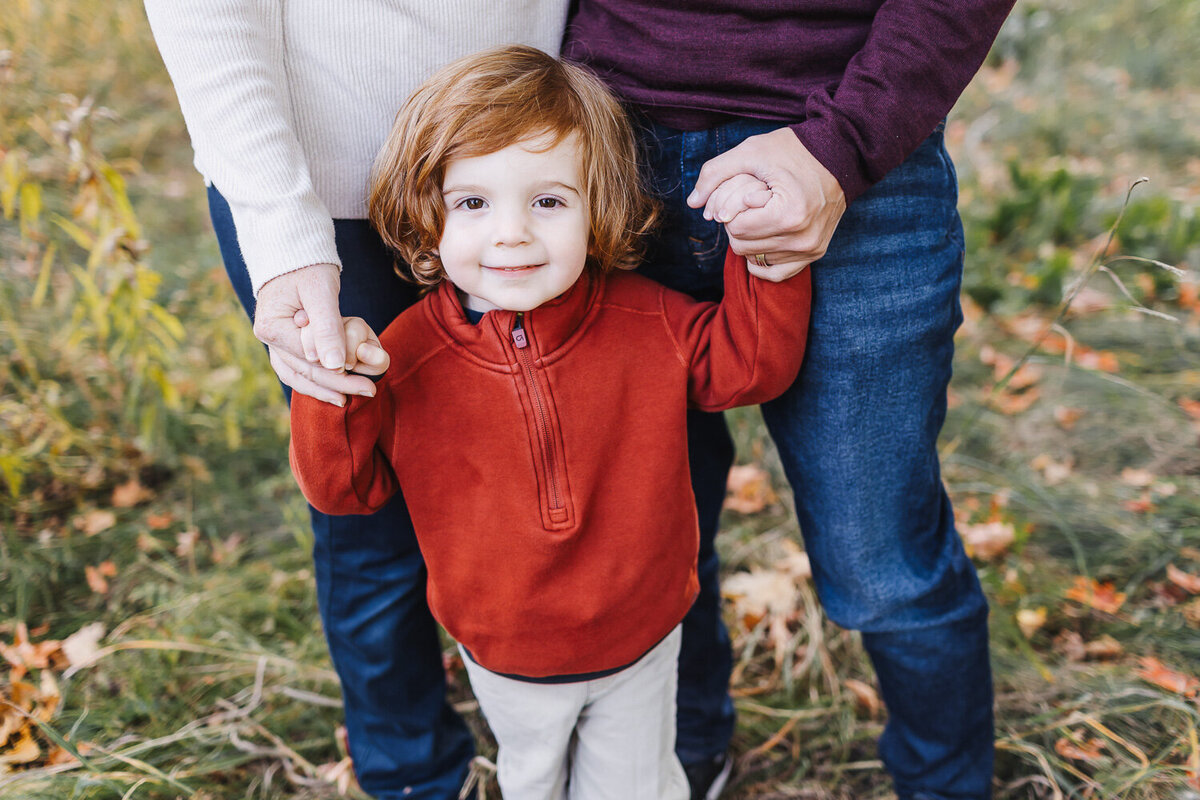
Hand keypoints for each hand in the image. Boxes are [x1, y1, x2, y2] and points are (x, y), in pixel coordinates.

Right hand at [252, 263, 376, 404]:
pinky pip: (298, 369)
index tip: (367, 381)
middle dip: (339, 383)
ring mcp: (274, 342)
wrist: (294, 250)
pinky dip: (316, 382)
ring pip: (299, 376)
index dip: (339, 373)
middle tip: (370, 391)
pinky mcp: (285, 342)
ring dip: (326, 389)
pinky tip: (336, 392)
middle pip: (306, 371)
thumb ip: (327, 328)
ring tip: (351, 399)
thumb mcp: (321, 292)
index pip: (310, 360)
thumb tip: (333, 365)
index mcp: (272, 327)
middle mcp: (268, 339)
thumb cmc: (308, 265)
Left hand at [688, 127, 846, 281]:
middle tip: (750, 202)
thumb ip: (715, 173)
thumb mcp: (751, 151)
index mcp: (789, 214)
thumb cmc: (795, 149)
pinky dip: (761, 259)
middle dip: (737, 224)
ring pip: (754, 259)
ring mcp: (811, 249)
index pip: (735, 227)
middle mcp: (802, 239)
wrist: (843, 153)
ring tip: (761, 214)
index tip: (747, 191)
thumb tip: (692, 202)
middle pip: (741, 246)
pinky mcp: (815, 254)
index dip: (731, 208)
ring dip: (749, 239)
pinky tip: (762, 238)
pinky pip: (774, 273)